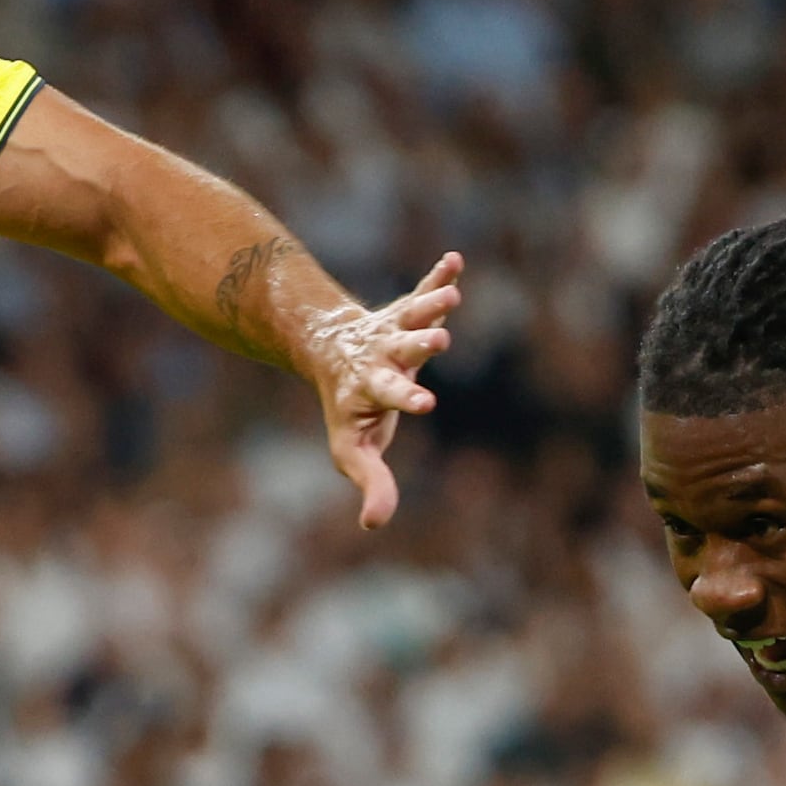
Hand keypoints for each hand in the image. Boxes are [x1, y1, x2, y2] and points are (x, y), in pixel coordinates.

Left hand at [292, 252, 460, 531]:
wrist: (330, 351)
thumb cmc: (350, 409)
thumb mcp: (354, 449)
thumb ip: (370, 482)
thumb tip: (373, 525)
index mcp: (370, 389)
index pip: (389, 395)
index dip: (405, 399)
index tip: (426, 404)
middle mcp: (382, 356)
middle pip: (402, 350)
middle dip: (419, 345)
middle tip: (440, 341)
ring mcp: (394, 331)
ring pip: (413, 316)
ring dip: (430, 304)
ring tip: (451, 295)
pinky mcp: (407, 311)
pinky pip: (423, 291)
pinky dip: (440, 276)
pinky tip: (455, 259)